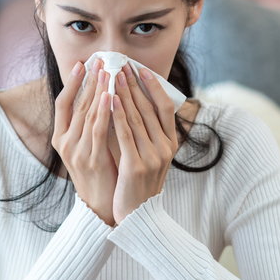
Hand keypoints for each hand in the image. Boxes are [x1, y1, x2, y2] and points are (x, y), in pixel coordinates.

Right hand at [52, 58, 117, 225]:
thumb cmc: (98, 174)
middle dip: (89, 81)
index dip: (71, 82)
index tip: (82, 64)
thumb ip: (89, 125)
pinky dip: (104, 112)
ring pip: (87, 114)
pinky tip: (111, 97)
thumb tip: (99, 95)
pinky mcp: (92, 161)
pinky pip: (98, 131)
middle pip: (76, 105)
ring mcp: (77, 152)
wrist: (101, 208)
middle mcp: (65, 144)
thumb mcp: (87, 147)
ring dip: (98, 90)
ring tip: (107, 71)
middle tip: (100, 61)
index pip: (62, 103)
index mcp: (61, 139)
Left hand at [110, 64, 177, 223]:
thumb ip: (148, 135)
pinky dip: (118, 114)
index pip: (165, 107)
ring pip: (136, 117)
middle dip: (134, 84)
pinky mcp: (136, 165)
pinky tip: (110, 99)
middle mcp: (164, 148)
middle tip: (121, 63)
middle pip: (149, 108)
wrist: (138, 216)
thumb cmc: (139, 185)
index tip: (141, 68)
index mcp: (170, 144)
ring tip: (113, 74)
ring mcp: (152, 156)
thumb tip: (137, 107)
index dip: (154, 86)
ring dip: (124, 92)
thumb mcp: (150, 157)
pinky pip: (126, 134)